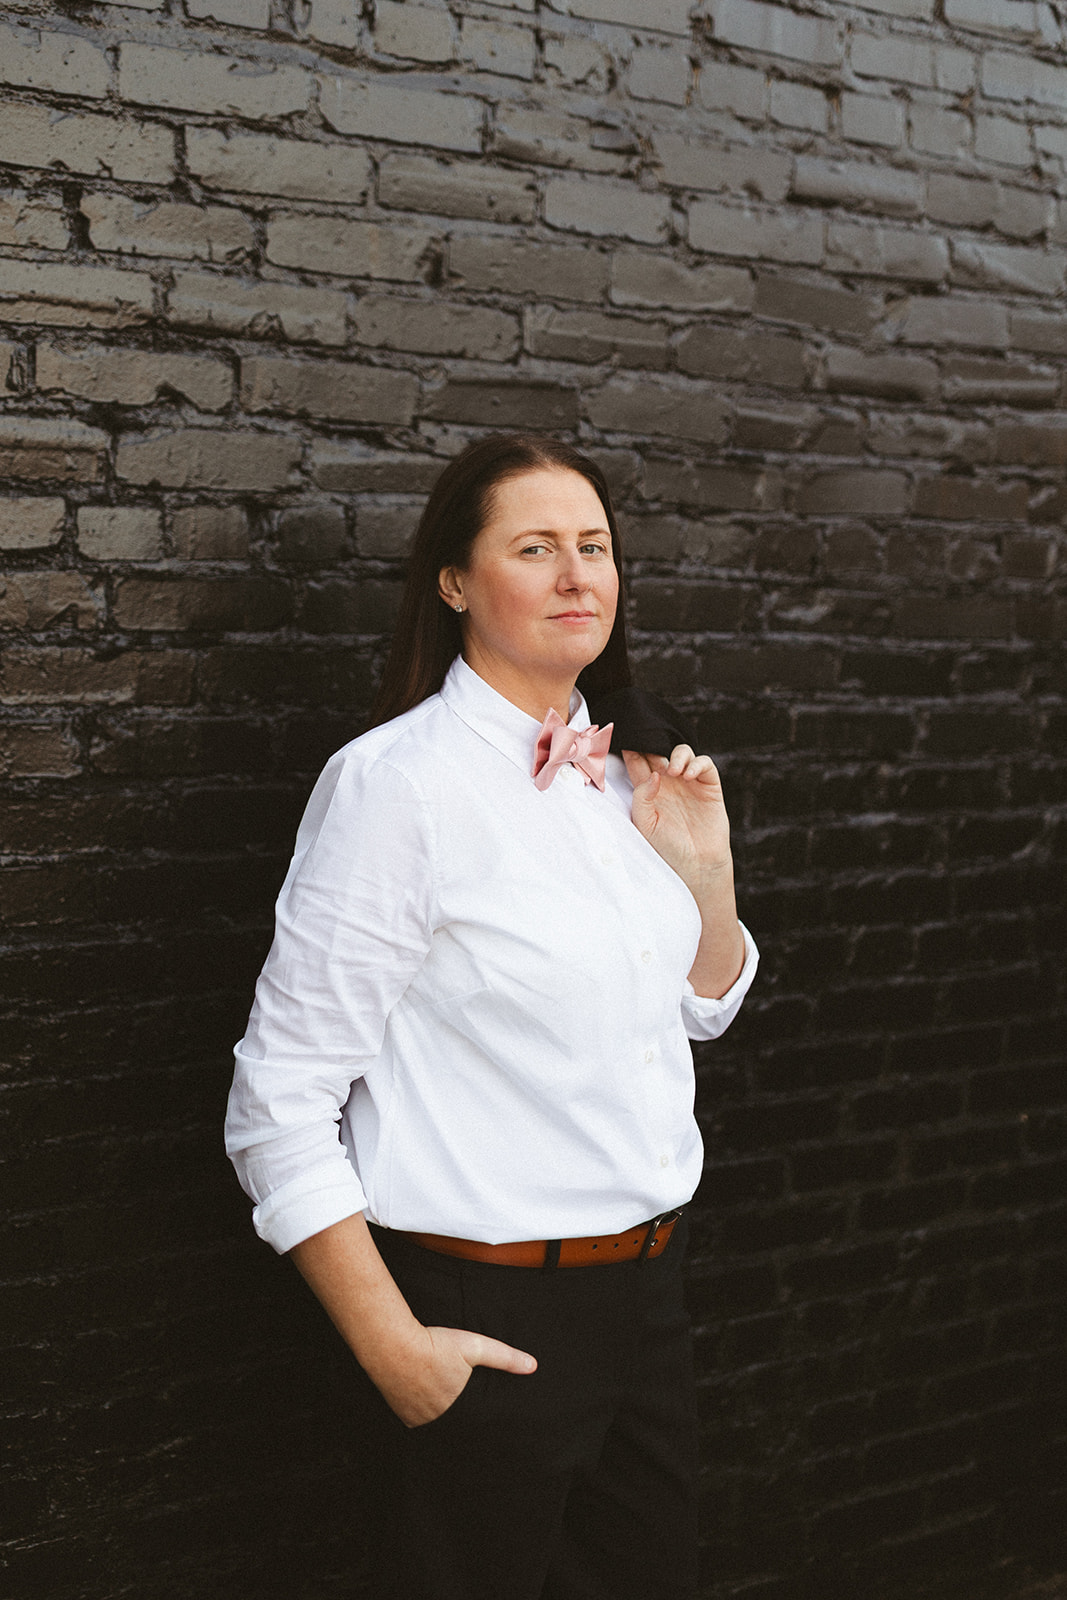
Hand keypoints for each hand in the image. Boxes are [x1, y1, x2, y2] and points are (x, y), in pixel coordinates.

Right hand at [381, 1323, 536, 1428]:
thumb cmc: (435, 1344)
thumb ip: (504, 1357)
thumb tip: (533, 1366)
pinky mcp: (403, 1415)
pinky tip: (427, 1402)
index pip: (476, 1425)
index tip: (488, 1424)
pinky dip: (425, 1415)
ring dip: (443, 1417)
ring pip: (437, 1425)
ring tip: (447, 1405)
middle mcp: (439, 1419)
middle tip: (467, 1412)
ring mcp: (418, 1420)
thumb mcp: (475, 1346)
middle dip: (463, 1420)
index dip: (482, 1423)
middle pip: (456, 1426)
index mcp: (459, 1408)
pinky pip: (418, 1422)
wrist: (392, 1345)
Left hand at [623, 745, 731, 899]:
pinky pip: (704, 764)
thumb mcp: (645, 824)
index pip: (637, 761)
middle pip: (659, 751)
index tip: (626, 741)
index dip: (633, 749)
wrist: (696, 864)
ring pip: (682, 752)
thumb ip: (642, 797)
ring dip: (678, 755)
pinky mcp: (709, 786)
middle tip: (651, 747)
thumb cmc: (667, 847)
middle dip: (655, 744)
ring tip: (674, 772)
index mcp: (648, 790)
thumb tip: (653, 774)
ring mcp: (689, 782)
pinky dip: (697, 764)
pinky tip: (688, 776)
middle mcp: (668, 783)